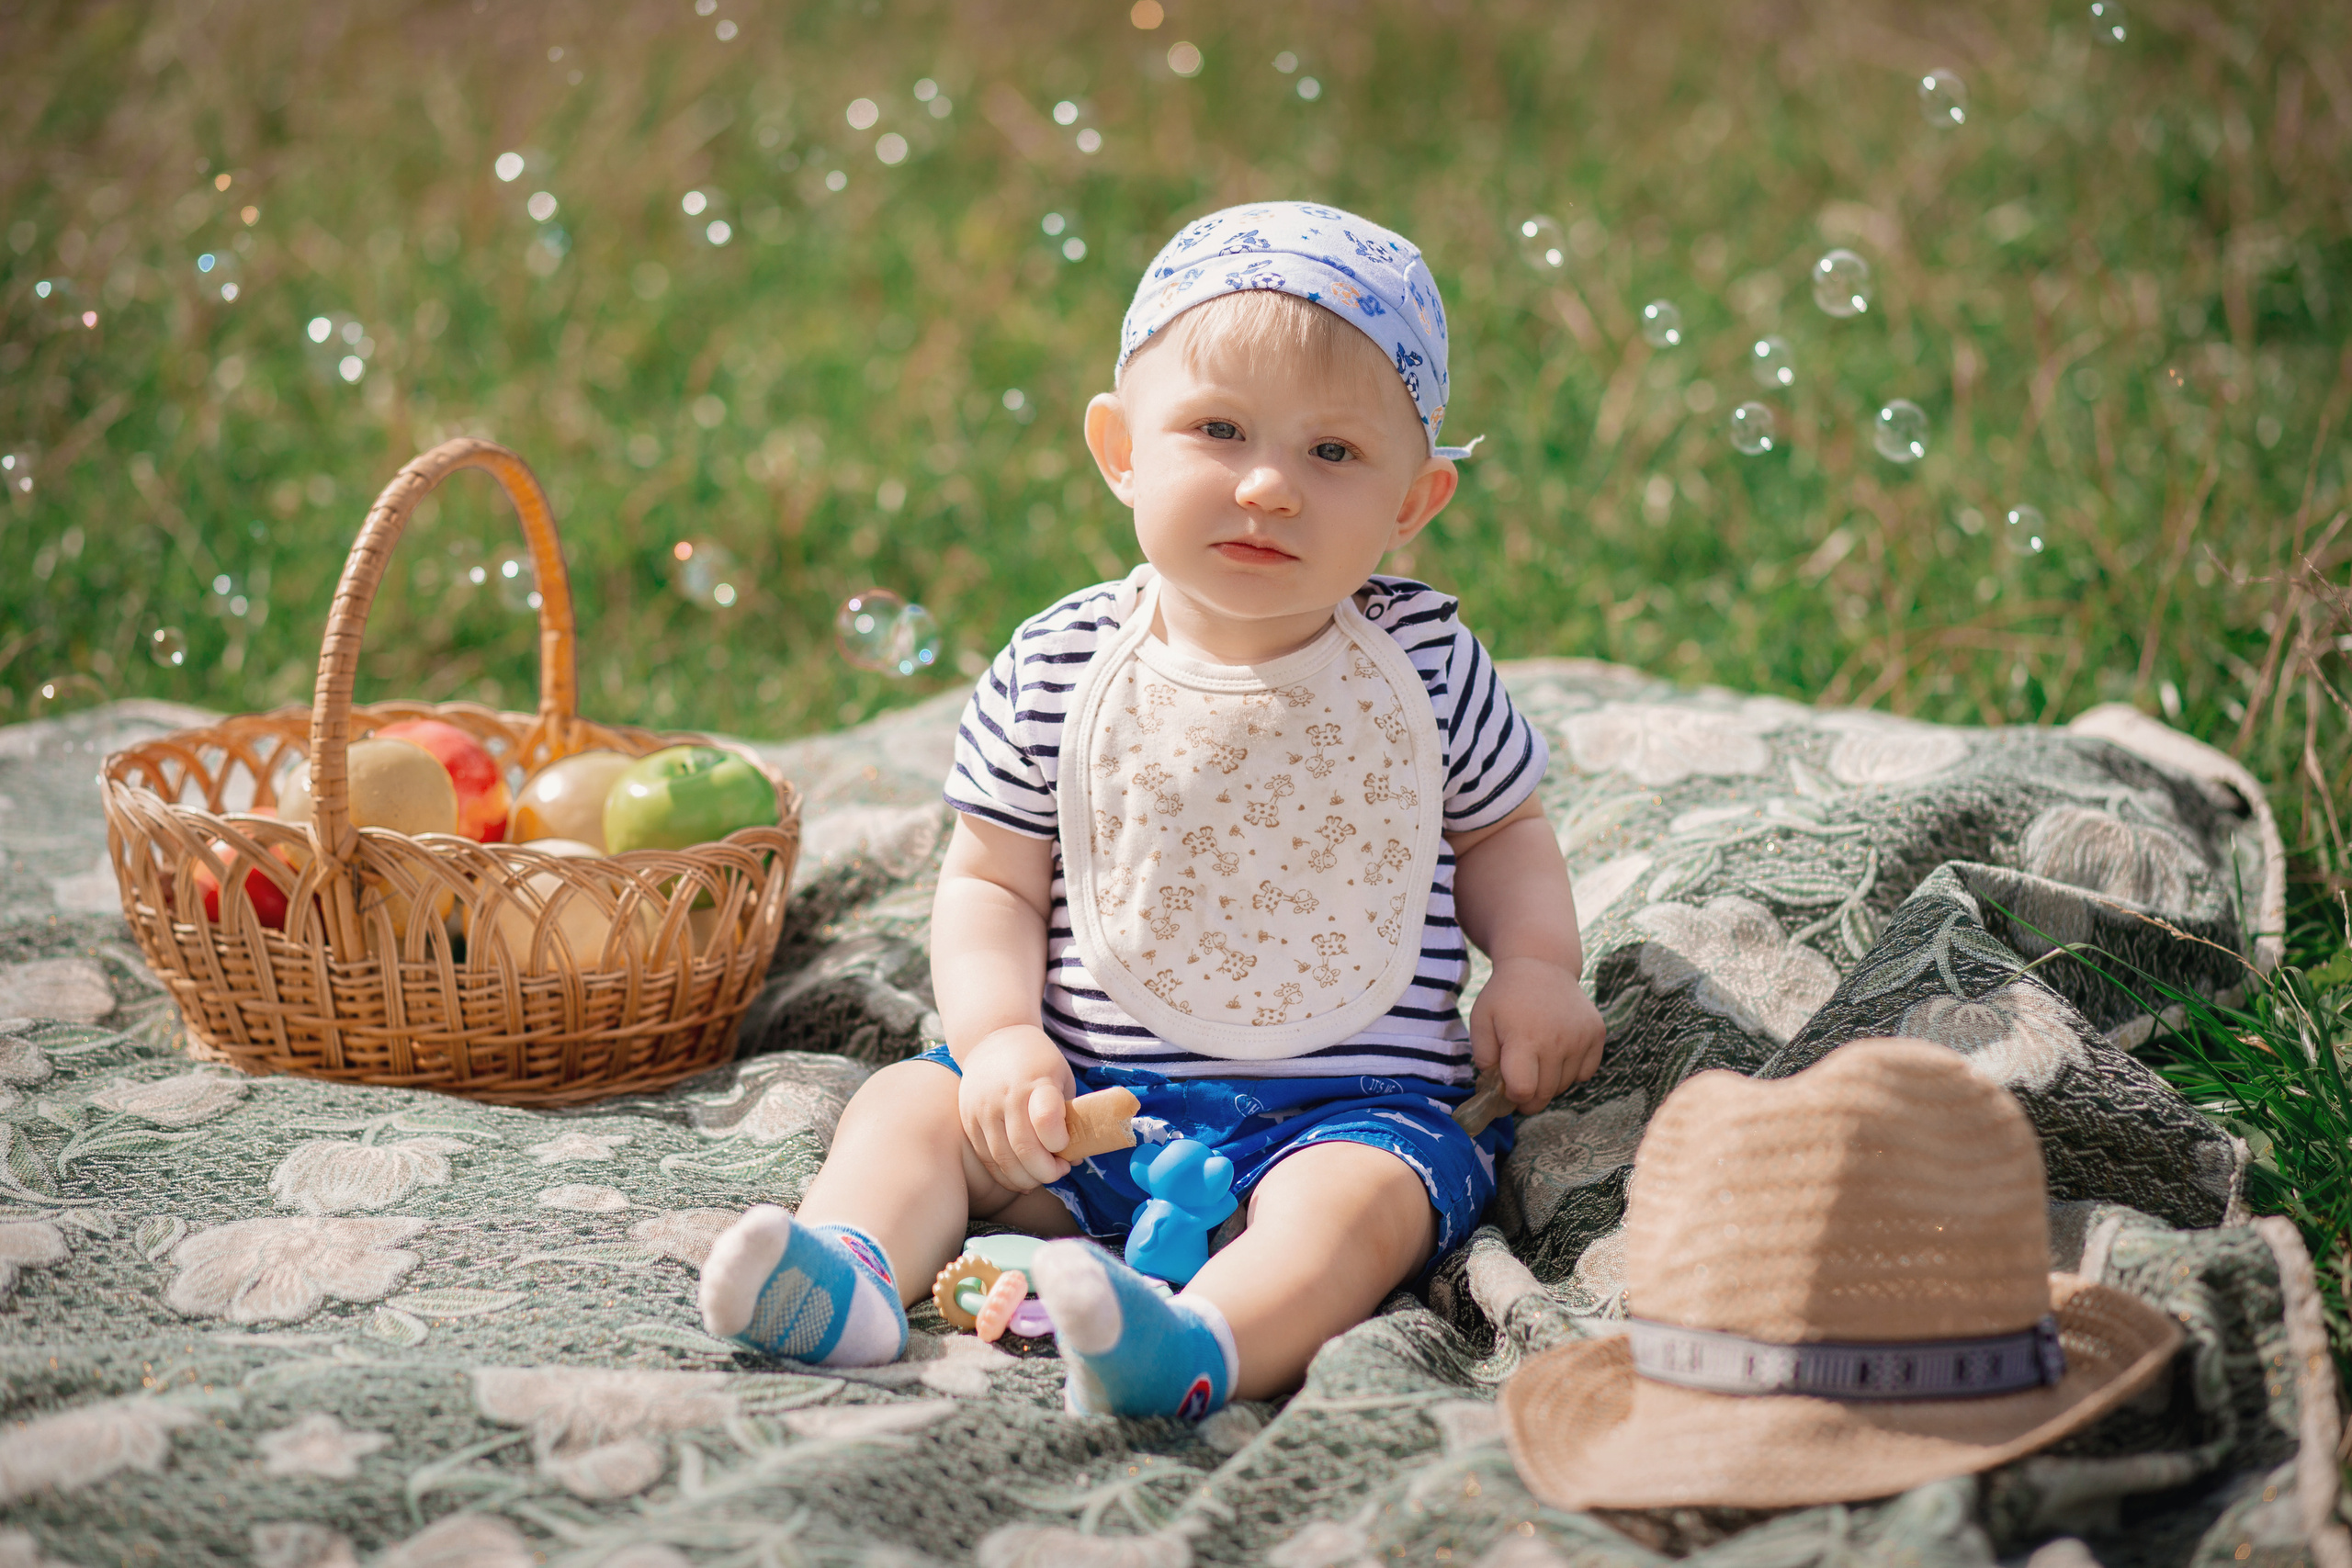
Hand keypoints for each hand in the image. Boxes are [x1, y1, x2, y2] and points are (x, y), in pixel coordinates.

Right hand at [958, 1025, 1077, 1190]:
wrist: (992, 1039)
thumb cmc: (1037, 1060)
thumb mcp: (1061, 1076)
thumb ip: (1068, 1114)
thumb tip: (1074, 1159)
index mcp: (1034, 1080)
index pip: (1045, 1120)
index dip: (1059, 1142)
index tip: (1067, 1146)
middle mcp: (1005, 1095)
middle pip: (1024, 1148)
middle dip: (1046, 1171)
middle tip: (1059, 1171)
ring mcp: (982, 1109)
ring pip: (1003, 1160)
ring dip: (1027, 1178)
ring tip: (1042, 1176)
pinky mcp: (968, 1121)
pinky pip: (986, 1159)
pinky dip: (1006, 1175)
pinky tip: (1021, 1177)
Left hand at [1469, 955, 1605, 1115]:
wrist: (1542, 965)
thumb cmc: (1506, 996)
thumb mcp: (1481, 1020)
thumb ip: (1482, 1057)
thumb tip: (1493, 1086)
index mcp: (1524, 1039)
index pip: (1523, 1090)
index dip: (1512, 1096)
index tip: (1506, 1086)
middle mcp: (1557, 1041)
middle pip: (1545, 1094)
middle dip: (1529, 1098)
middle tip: (1520, 1083)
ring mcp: (1581, 1038)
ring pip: (1565, 1086)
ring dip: (1549, 1083)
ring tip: (1537, 1060)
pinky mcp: (1597, 1034)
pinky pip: (1586, 1073)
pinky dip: (1572, 1072)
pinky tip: (1558, 1052)